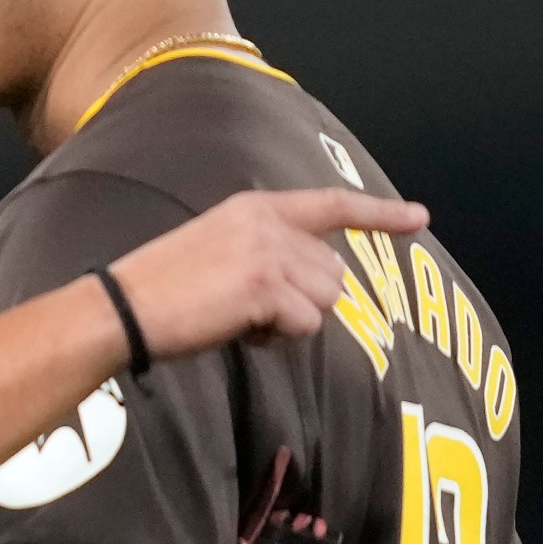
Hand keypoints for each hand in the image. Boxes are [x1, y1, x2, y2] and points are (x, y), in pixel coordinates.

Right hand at [111, 187, 425, 358]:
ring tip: (241, 319)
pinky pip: (305, 324)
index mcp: (255, 208)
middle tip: (250, 312)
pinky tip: (239, 330)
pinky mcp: (266, 285)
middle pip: (333, 273)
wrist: (123, 309)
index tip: (419, 217)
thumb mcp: (217, 252)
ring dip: (292, 322)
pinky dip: (277, 338)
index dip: (379, 213)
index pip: (331, 204)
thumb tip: (315, 282)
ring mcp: (269, 252)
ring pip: (326, 300)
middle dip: (304, 303)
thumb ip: (267, 254)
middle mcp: (268, 223)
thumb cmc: (161, 292)